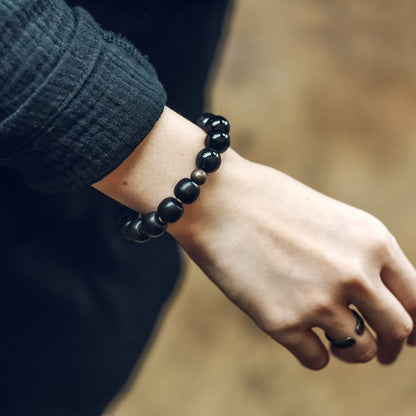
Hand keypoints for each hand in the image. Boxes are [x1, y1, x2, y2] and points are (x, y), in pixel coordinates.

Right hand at [170, 150, 415, 368]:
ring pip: (358, 351)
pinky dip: (313, 353)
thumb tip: (378, 300)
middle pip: (398, 331)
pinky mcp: (282, 322)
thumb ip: (361, 257)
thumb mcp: (331, 220)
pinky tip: (298, 333)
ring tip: (332, 337)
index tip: (409, 338)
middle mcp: (355, 273)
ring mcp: (319, 300)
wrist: (217, 200)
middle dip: (389, 347)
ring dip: (350, 350)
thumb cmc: (270, 203)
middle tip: (378, 350)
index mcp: (373, 240)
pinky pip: (317, 359)